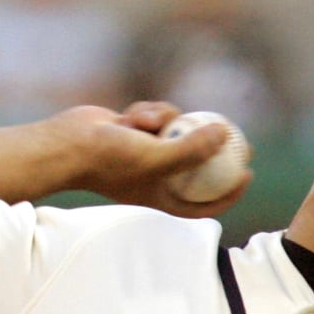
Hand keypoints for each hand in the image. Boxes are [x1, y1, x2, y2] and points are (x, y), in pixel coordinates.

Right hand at [0, 101, 252, 217]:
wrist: (66, 143)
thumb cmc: (109, 160)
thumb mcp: (157, 158)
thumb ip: (193, 149)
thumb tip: (227, 135)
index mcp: (161, 197)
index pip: (203, 202)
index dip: (229, 192)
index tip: (247, 174)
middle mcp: (156, 177)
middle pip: (198, 166)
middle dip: (219, 150)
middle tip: (240, 137)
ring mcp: (146, 152)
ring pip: (177, 130)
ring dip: (166, 121)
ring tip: (147, 123)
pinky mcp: (136, 130)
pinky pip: (158, 115)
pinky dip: (149, 111)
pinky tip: (130, 114)